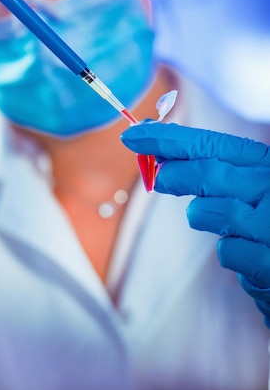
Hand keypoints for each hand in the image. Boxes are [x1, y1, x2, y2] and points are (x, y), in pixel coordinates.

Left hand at [121, 122, 269, 326]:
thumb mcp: (250, 185)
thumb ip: (212, 169)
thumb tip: (157, 154)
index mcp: (265, 163)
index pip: (211, 144)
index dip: (169, 139)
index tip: (134, 135)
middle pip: (208, 173)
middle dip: (174, 174)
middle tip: (156, 177)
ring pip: (211, 212)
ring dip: (202, 215)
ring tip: (217, 219)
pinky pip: (227, 252)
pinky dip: (230, 253)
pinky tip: (248, 254)